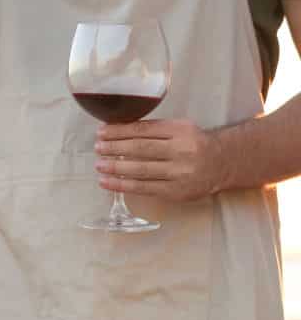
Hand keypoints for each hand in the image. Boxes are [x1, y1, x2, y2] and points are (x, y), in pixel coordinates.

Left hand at [94, 120, 227, 201]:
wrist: (222, 163)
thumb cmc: (194, 144)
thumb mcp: (180, 128)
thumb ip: (154, 129)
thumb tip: (118, 130)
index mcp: (180, 130)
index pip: (144, 129)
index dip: (120, 131)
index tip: (102, 132)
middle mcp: (181, 150)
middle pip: (141, 148)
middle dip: (115, 148)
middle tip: (98, 147)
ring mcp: (178, 172)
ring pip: (140, 169)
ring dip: (115, 167)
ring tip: (99, 165)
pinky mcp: (175, 191)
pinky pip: (143, 188)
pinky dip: (122, 185)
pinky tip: (107, 182)